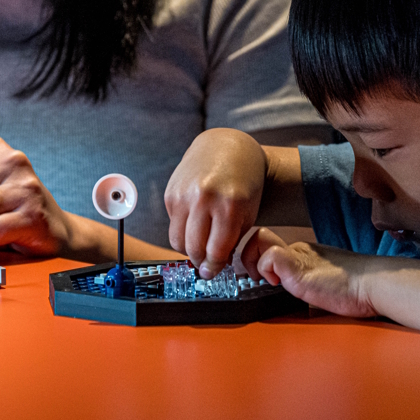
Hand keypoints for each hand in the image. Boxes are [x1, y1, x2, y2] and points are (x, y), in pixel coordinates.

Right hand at [165, 129, 266, 277]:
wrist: (227, 147)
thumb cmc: (243, 182)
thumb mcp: (248, 212)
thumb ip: (232, 240)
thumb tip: (213, 266)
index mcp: (229, 205)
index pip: (215, 252)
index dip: (214, 267)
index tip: (213, 272)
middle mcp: (204, 198)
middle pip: (193, 249)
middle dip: (200, 262)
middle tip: (205, 264)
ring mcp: (184, 194)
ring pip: (177, 240)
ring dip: (188, 249)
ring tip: (199, 246)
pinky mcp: (171, 192)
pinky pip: (172, 224)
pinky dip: (182, 229)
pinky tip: (195, 222)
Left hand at [241, 228, 377, 317]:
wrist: (372, 283)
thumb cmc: (356, 290)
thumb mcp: (324, 286)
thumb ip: (309, 287)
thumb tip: (301, 303)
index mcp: (303, 254)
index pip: (270, 244)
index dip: (257, 258)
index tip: (259, 279)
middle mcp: (298, 249)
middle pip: (259, 237)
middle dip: (248, 256)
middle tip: (256, 279)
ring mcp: (297, 255)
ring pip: (258, 240)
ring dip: (253, 261)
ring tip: (265, 281)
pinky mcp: (297, 265)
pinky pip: (269, 256)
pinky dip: (266, 270)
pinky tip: (278, 284)